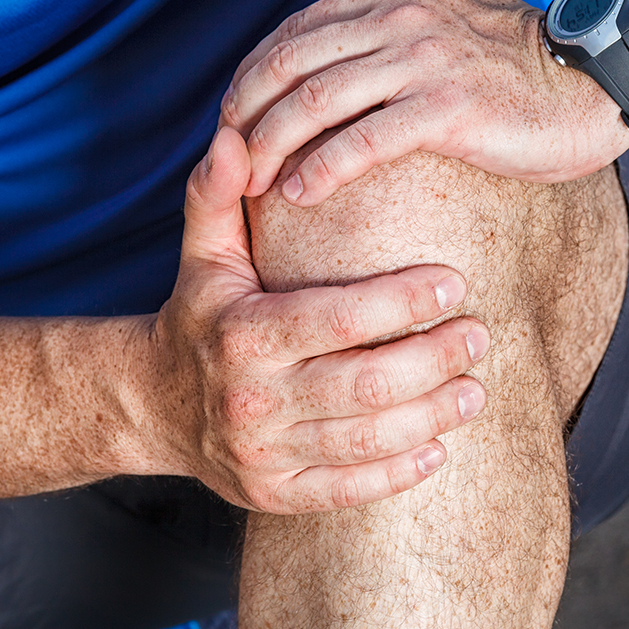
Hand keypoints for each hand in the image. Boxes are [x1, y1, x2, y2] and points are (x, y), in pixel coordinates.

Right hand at [132, 127, 489, 512]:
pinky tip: (440, 448)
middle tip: (479, 336)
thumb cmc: (198, 315)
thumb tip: (233, 136)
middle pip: (364, 385)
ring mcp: (263, 452)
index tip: (455, 282)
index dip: (402, 300)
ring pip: (365, 440)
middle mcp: (253, 397)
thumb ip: (218, 195)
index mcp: (244, 333)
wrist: (150, 404)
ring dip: (432, 416)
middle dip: (433, 360)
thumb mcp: (203, 254)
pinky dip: (399, 473)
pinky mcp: (274, 493)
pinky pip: (346, 489)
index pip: (338, 317)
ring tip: (475, 389)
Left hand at [221, 0, 628, 205]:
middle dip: (246, 110)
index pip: (299, 27)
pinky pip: (363, 139)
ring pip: (317, 98)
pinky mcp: (448, 106)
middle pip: (293, 59)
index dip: (255, 72)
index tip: (236, 115)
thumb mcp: (459, 15)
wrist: (599, 80)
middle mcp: (402, 14)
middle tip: (226, 154)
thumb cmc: (530, 63)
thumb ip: (407, 18)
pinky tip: (299, 193)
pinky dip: (321, 167)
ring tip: (249, 182)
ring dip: (271, 143)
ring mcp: (425, 58)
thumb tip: (358, 45)